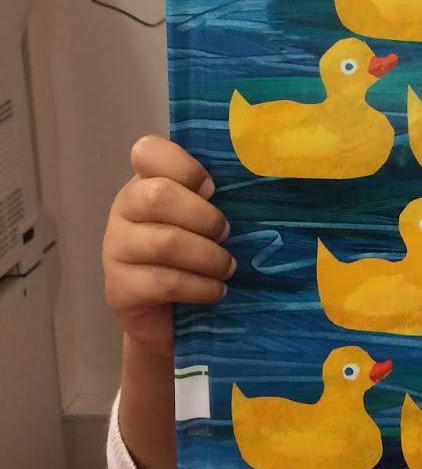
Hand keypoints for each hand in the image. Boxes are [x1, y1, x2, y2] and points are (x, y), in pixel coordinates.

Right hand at [103, 136, 233, 360]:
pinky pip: (165, 282)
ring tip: (228, 267)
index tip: (212, 188)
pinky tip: (216, 290)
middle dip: (204, 217)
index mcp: (145, 182)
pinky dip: (200, 287)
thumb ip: (214, 195)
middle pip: (158, 196)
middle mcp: (124, 210)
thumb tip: (259, 179)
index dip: (183, 165)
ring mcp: (115, 249)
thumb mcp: (203, 217)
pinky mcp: (119, 289)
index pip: (147, 151)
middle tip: (226, 233)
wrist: (169, 317)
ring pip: (165, 242)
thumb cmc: (194, 254)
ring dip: (209, 256)